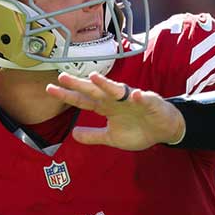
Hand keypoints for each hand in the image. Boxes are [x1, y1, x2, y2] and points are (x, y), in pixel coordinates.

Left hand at [46, 72, 184, 150]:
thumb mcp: (112, 137)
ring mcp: (132, 99)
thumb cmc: (138, 130)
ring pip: (116, 90)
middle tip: (62, 77)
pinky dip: (139, 97)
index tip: (50, 89)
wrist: (163, 130)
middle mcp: (116, 100)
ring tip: (93, 78)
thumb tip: (73, 134)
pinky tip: (133, 95)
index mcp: (106, 107)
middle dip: (79, 84)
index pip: (83, 100)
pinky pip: (143, 99)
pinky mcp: (150, 102)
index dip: (67, 95)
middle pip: (94, 91)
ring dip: (106, 84)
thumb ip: (93, 136)